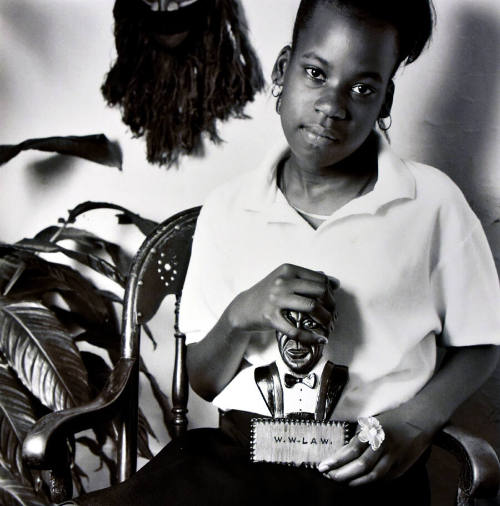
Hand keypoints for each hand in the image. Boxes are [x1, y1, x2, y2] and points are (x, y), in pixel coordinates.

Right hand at [228, 263, 338, 343]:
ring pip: (311, 306)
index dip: (330, 291)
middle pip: (319, 291)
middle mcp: (282, 282)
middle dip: (331, 304)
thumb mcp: (284, 278)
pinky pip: (296, 330)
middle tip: (331, 313)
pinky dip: (311, 337)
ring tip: (328, 325)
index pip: (319, 278)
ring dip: (325, 318)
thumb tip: (335, 283)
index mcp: (288, 270)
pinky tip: (320, 340)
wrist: (243, 308)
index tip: (331, 301)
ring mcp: (276, 299)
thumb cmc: (269, 293)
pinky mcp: (270, 317)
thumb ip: (307, 278)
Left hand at [317, 408, 435, 485]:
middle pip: (361, 466)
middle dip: (342, 474)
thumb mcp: (373, 423)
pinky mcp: (402, 467)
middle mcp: (384, 445)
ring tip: (341, 481)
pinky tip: (358, 482)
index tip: (322, 466)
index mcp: (374, 431)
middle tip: (329, 476)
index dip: (336, 460)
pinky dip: (369, 482)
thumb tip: (341, 454)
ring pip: (373, 476)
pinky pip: (384, 479)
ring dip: (354, 482)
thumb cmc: (391, 419)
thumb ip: (359, 437)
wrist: (419, 419)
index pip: (352, 450)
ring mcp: (395, 458)